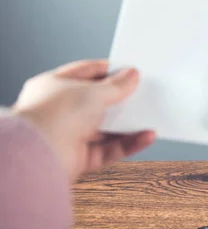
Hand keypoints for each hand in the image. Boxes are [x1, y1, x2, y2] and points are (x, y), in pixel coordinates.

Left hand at [11, 60, 154, 180]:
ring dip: (129, 123)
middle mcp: (60, 111)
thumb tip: (132, 76)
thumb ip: (116, 85)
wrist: (38, 155)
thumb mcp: (93, 91)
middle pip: (98, 102)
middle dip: (121, 99)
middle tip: (143, 92)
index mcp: (53, 86)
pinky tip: (146, 136)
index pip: (85, 72)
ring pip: (106, 128)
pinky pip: (110, 149)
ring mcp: (69, 135)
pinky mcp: (80, 158)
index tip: (130, 70)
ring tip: (149, 114)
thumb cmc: (54, 115)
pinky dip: (129, 143)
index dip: (109, 70)